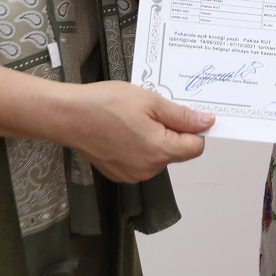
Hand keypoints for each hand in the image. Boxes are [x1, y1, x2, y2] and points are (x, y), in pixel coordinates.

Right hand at [65, 80, 214, 182]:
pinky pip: (141, 161)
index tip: (181, 114)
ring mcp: (132, 175)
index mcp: (159, 151)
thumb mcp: (150, 101)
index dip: (193, 128)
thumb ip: (182, 116)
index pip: (196, 147)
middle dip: (170, 132)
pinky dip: (138, 147)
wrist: (68, 116)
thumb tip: (207, 122)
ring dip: (154, 139)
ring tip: (131, 121)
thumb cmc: (105, 104)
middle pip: (177, 152)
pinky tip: (122, 132)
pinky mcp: (119, 174)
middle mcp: (148, 169)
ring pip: (158, 157)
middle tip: (149, 112)